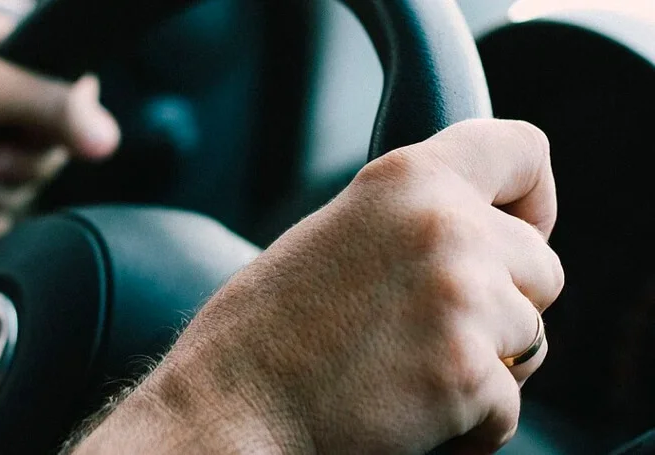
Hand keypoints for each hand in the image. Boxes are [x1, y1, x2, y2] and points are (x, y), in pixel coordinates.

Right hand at [72, 119, 563, 453]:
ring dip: (485, 363)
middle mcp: (445, 228)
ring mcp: (462, 301)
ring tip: (404, 370)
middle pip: (542, 267)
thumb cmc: (264, 332)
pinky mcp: (468, 376)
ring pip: (531, 339)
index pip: (522, 151)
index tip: (521, 229)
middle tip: (429, 329)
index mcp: (406, 181)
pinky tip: (406, 411)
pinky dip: (468, 422)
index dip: (532, 197)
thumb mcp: (336, 234)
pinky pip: (508, 405)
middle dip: (503, 304)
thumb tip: (477, 239)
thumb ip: (411, 222)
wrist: (228, 407)